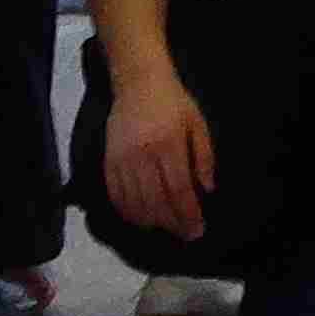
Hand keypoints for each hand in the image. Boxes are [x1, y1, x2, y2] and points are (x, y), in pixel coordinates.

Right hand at [102, 72, 215, 242]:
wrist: (138, 81)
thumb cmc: (174, 102)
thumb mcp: (197, 124)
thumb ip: (204, 158)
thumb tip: (206, 190)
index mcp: (168, 145)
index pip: (178, 190)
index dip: (188, 214)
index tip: (197, 229)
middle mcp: (143, 155)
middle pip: (156, 202)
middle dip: (172, 223)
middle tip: (185, 233)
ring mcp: (122, 159)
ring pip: (134, 202)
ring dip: (151, 221)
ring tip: (165, 227)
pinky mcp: (107, 160)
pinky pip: (115, 194)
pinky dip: (127, 211)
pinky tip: (140, 218)